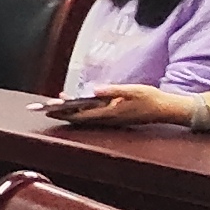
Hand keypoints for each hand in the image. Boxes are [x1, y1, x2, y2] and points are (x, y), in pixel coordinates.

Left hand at [59, 83, 195, 126]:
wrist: (165, 109)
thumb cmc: (150, 98)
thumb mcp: (132, 90)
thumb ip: (113, 91)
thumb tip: (94, 90)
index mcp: (109, 113)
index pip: (80, 115)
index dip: (63, 113)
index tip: (48, 110)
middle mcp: (107, 119)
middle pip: (78, 118)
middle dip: (61, 113)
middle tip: (44, 107)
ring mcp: (110, 120)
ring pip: (84, 117)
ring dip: (70, 112)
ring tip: (56, 103)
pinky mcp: (114, 118)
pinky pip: (93, 116)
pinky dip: (82, 111)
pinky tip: (76, 104)